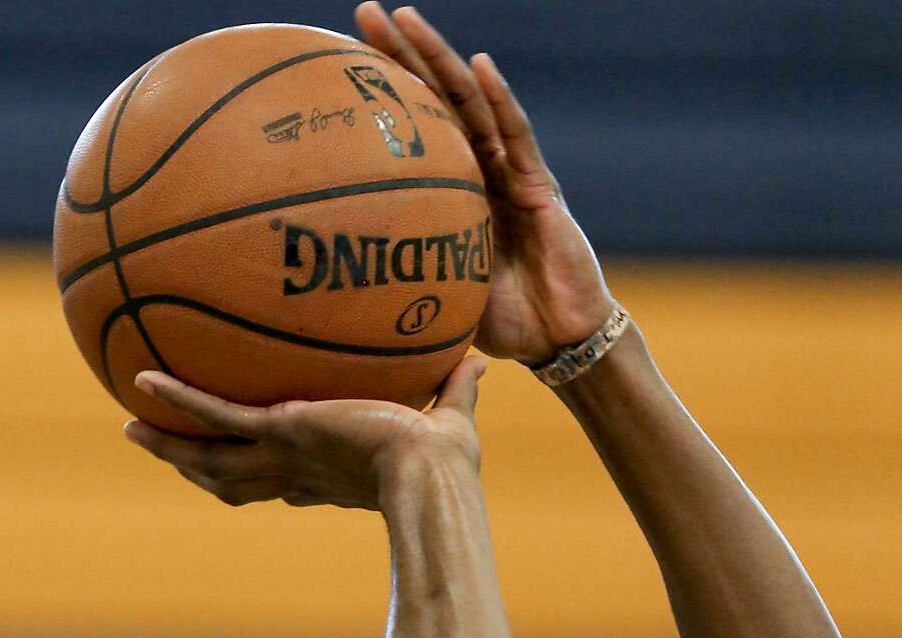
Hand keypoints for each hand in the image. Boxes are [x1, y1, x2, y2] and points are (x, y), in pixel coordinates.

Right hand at [125, 355, 485, 511]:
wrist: (430, 473)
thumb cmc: (449, 464)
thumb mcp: (452, 419)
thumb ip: (457, 391)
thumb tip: (478, 361)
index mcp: (329, 477)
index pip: (287, 482)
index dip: (264, 478)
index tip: (249, 466)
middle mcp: (298, 472)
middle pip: (233, 478)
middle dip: (197, 468)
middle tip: (165, 451)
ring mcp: (283, 456)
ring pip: (211, 459)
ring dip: (171, 447)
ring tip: (131, 429)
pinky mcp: (280, 434)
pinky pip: (216, 416)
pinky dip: (178, 400)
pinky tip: (142, 378)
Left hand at [354, 4, 614, 365]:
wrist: (559, 341)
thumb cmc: (506, 324)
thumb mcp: (442, 302)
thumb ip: (407, 286)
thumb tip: (344, 301)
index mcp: (455, 194)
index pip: (414, 131)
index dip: (383, 95)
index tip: (342, 60)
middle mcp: (482, 171)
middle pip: (437, 100)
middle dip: (403, 54)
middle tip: (365, 11)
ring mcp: (512, 174)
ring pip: (472, 104)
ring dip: (440, 59)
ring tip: (406, 19)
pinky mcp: (541, 187)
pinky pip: (518, 137)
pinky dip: (499, 100)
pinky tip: (479, 66)